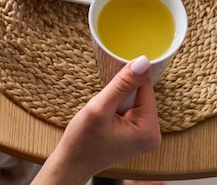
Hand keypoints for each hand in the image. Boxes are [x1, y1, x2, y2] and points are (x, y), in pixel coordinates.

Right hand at [31, 56, 160, 184]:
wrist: (72, 163)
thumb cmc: (83, 141)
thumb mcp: (100, 107)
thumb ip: (122, 83)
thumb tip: (144, 61)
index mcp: (150, 129)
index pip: (145, 85)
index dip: (125, 81)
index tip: (109, 90)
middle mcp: (153, 133)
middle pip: (142, 92)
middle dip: (121, 92)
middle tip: (104, 107)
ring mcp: (146, 135)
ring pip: (135, 99)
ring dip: (117, 99)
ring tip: (104, 114)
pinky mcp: (137, 133)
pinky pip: (131, 108)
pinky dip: (117, 107)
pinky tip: (106, 118)